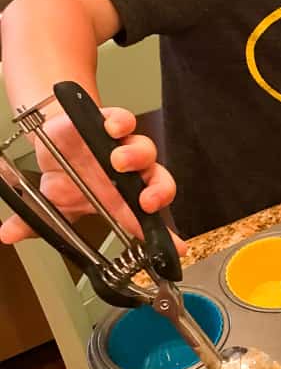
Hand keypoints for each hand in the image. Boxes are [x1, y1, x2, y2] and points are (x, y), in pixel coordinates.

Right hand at [0, 106, 185, 254]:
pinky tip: (113, 128)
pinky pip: (124, 121)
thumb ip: (38, 223)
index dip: (164, 234)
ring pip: (143, 151)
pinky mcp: (110, 122)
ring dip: (135, 157)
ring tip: (118, 161)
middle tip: (146, 201)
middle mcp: (129, 175)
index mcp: (121, 199)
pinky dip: (121, 123)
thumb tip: (7, 235)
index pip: (147, 219)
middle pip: (158, 182)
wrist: (56, 138)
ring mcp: (121, 147)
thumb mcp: (52, 204)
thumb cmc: (66, 174)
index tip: (176, 248)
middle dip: (157, 193)